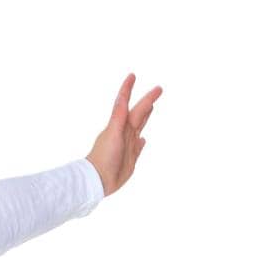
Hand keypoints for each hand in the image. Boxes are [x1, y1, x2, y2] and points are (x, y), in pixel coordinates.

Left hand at [85, 72, 161, 196]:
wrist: (98, 180)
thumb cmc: (103, 157)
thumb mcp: (112, 133)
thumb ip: (118, 115)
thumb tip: (122, 97)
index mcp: (119, 125)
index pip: (126, 103)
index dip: (128, 89)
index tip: (132, 76)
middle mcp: (124, 133)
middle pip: (139, 113)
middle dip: (148, 101)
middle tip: (158, 90)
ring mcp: (128, 145)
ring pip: (139, 127)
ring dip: (145, 117)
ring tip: (151, 107)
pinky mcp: (130, 159)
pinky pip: (138, 147)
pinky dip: (141, 142)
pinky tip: (143, 140)